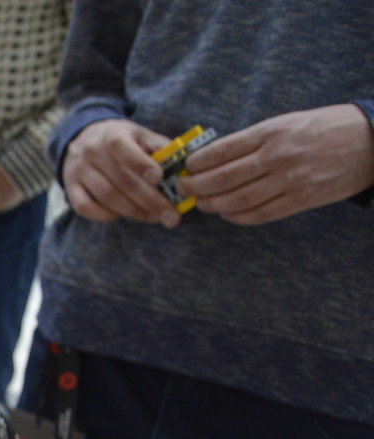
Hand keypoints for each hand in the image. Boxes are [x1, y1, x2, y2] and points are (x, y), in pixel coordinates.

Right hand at [62, 118, 179, 226]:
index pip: (123, 149)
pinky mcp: (70, 187)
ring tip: (153, 218)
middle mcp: (92, 152)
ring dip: (133, 211)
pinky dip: (106, 215)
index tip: (159, 178)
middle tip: (170, 217)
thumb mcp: (139, 134)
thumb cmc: (119, 139)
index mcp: (112, 135)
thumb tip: (182, 166)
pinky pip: (85, 207)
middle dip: (149, 200)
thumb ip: (159, 147)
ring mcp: (79, 171)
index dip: (141, 164)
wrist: (82, 138)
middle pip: (121, 180)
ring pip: (106, 196)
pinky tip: (123, 215)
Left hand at [179, 104, 373, 224]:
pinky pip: (261, 214)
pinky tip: (228, 215)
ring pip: (238, 199)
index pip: (222, 151)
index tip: (184, 168)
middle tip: (183, 190)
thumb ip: (256, 138)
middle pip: (223, 178)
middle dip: (196, 187)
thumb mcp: (290, 121)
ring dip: (213, 205)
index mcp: (273, 131)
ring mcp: (291, 180)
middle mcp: (278, 155)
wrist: (373, 140)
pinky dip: (239, 217)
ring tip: (201, 204)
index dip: (197, 163)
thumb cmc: (328, 127)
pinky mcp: (302, 199)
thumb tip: (218, 156)